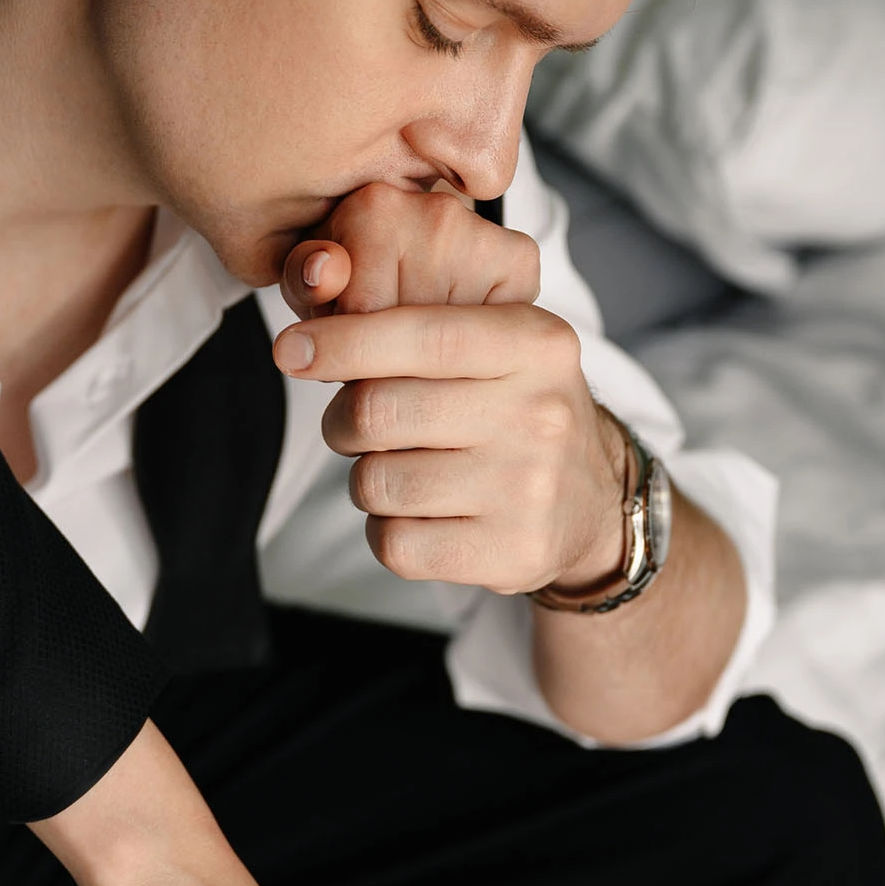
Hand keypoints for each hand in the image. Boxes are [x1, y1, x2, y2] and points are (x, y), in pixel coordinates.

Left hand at [272, 183, 626, 596]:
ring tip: (403, 474)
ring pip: (376, 483)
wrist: (594, 505)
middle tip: (353, 427)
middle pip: (378, 412)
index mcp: (535, 344)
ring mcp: (527, 490)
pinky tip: (421, 519)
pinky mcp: (510, 554)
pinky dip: (387, 533)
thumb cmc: (518, 413)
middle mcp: (538, 414)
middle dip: (341, 422)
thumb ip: (419, 331)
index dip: (342, 342)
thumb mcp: (501, 349)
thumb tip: (305, 342)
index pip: (421, 335)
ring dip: (366, 482)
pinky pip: (395, 544)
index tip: (290, 350)